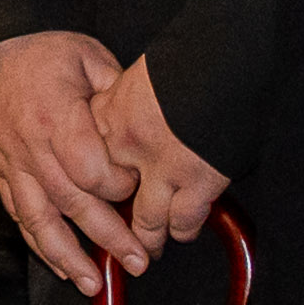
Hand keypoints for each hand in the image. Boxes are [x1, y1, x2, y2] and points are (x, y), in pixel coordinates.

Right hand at [0, 28, 147, 295]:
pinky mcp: (1, 174)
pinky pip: (19, 216)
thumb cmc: (43, 54)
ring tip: (92, 284)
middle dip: (107, 237)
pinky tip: (61, 267)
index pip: (89, 168)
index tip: (139, 187)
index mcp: (54, 115)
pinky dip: (39, 245)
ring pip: (39, 219)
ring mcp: (12, 164)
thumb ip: (117, 95)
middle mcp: (30, 146)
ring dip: (67, 256)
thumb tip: (148, 127)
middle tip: (138, 261)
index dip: (119, 185)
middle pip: (70, 202)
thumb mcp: (88, 57)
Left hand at [94, 57, 226, 244]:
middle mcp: (127, 145)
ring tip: (148, 247)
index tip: (86, 201)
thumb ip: (113, 106)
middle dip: (111, 228)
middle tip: (114, 240)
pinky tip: (182, 230)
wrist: (221, 57)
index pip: (82, 165)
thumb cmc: (182, 62)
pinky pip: (183, 221)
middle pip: (107, 201)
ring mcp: (162, 167)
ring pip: (146, 220)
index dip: (87, 187)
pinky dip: (183, 229)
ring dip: (149, 237)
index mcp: (108, 116)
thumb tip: (108, 125)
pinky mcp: (197, 182)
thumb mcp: (129, 78)